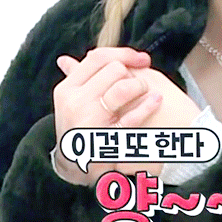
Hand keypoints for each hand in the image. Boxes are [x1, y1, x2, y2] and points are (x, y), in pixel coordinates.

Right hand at [52, 47, 160, 184]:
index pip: (98, 58)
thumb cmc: (77, 129)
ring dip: (140, 86)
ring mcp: (90, 120)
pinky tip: (156, 100)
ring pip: (123, 88)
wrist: (73, 167)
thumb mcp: (70, 103)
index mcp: (67, 89)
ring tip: (145, 91)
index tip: (141, 59)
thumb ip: (75, 80)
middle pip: (114, 70)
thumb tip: (66, 60)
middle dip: (132, 73)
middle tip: (140, 83)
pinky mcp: (107, 139)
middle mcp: (76, 102)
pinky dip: (147, 106)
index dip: (124, 54)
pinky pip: (132, 117)